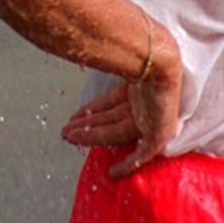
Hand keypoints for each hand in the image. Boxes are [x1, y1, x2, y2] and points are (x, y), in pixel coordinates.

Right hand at [61, 43, 181, 178]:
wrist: (157, 58)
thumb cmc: (142, 53)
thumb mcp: (119, 58)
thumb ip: (104, 60)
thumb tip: (81, 50)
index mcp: (138, 86)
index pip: (110, 103)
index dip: (92, 110)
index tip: (76, 117)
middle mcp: (144, 103)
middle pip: (110, 119)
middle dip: (85, 126)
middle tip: (65, 133)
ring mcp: (151, 118)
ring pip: (115, 133)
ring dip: (91, 137)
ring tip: (69, 138)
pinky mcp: (158, 133)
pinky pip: (141, 153)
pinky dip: (127, 164)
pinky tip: (114, 172)